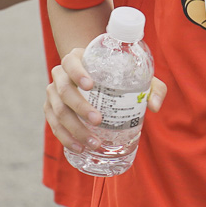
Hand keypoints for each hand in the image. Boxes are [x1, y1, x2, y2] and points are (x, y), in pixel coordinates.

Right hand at [46, 46, 168, 149]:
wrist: (91, 79)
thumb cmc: (116, 75)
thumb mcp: (134, 75)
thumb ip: (151, 87)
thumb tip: (154, 105)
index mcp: (76, 58)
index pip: (71, 62)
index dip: (78, 73)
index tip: (91, 86)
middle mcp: (60, 74)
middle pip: (64, 90)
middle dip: (80, 107)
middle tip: (98, 120)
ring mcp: (52, 93)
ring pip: (58, 111)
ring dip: (74, 129)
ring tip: (93, 142)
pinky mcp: (50, 109)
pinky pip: (54, 125)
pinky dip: (65, 138)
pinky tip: (79, 148)